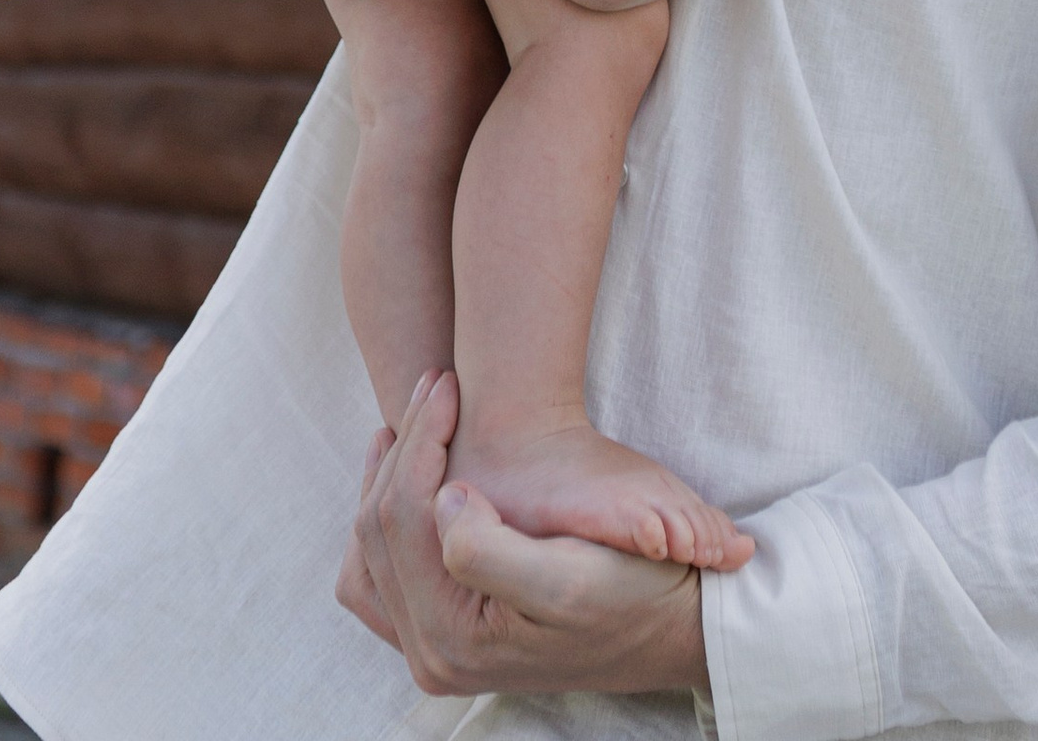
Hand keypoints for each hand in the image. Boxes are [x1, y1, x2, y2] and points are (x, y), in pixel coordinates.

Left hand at [338, 375, 710, 700]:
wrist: (667, 627)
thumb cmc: (630, 594)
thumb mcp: (568, 577)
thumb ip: (487, 550)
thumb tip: (442, 499)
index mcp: (453, 637)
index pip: (400, 517)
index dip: (419, 439)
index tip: (448, 382)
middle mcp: (431, 655)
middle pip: (378, 532)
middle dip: (401, 448)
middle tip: (433, 384)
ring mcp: (433, 651)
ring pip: (370, 554)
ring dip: (384, 480)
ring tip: (410, 424)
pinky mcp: (444, 639)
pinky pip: (382, 581)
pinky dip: (384, 528)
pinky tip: (409, 482)